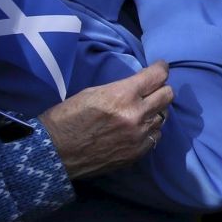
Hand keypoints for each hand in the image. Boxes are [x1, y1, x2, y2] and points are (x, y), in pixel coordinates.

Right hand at [39, 62, 173, 177]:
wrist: (54, 154)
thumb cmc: (67, 118)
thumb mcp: (93, 93)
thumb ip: (122, 89)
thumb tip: (142, 85)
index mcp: (122, 96)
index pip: (157, 76)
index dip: (161, 69)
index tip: (161, 67)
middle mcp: (136, 115)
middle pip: (167, 95)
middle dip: (161, 89)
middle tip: (152, 89)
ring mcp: (140, 136)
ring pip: (163, 116)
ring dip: (155, 111)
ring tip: (141, 111)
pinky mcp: (139, 152)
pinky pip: (156, 135)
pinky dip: (149, 130)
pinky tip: (137, 129)